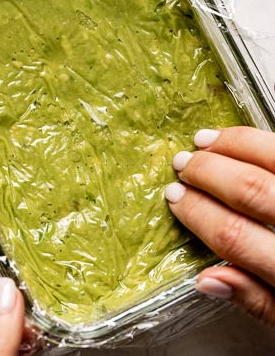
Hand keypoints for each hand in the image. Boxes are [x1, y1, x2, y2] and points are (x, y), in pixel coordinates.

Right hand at [167, 126, 274, 322]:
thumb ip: (260, 300)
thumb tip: (209, 280)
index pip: (234, 237)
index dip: (198, 213)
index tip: (176, 199)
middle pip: (252, 191)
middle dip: (209, 173)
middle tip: (184, 164)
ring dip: (238, 145)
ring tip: (209, 140)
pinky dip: (270, 142)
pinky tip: (251, 139)